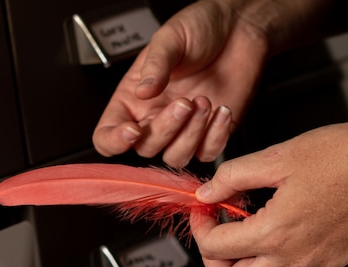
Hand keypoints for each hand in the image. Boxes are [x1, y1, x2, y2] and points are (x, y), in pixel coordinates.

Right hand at [92, 1, 268, 167]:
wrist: (239, 28)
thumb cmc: (200, 28)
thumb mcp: (171, 38)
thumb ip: (155, 65)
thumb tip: (143, 91)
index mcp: (133, 98)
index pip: (108, 135)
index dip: (115, 140)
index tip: (133, 129)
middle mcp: (154, 117)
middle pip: (145, 148)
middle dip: (165, 128)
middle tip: (184, 101)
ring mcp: (182, 129)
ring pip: (176, 157)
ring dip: (191, 134)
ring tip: (204, 101)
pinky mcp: (211, 134)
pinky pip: (207, 153)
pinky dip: (215, 136)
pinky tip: (221, 110)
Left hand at [190, 118, 347, 266]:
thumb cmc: (345, 154)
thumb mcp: (278, 156)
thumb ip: (234, 177)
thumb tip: (208, 192)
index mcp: (275, 232)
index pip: (215, 247)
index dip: (201, 225)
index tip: (206, 209)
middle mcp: (294, 259)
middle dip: (214, 261)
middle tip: (217, 234)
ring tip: (245, 247)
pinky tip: (277, 251)